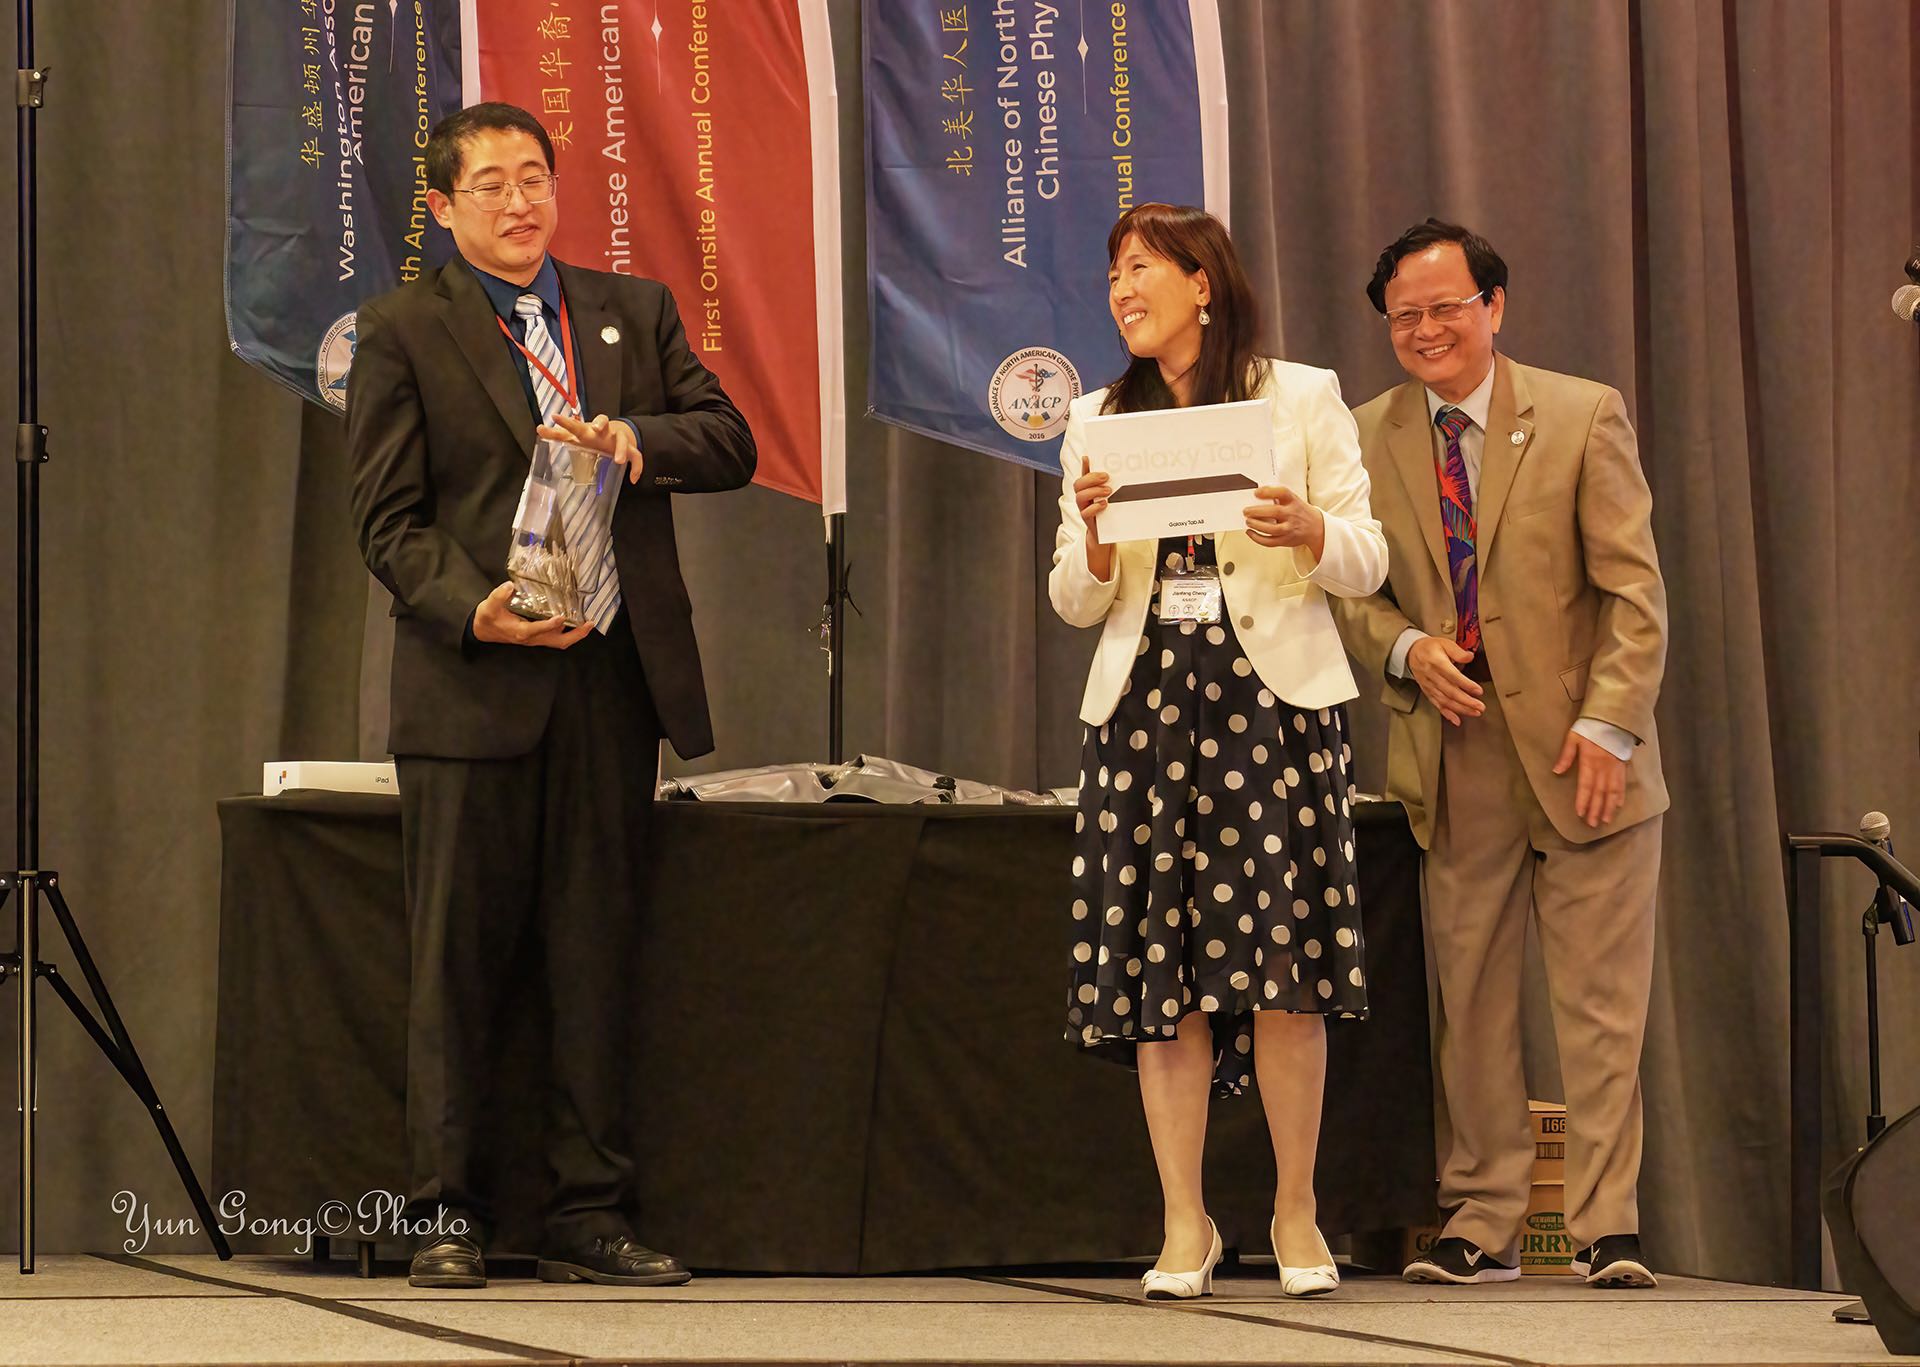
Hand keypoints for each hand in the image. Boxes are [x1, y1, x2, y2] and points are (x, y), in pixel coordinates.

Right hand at [471, 581, 595, 648]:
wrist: (483, 631)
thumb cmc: (487, 619)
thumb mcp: (488, 606)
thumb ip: (498, 596)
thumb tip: (510, 586)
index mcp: (520, 632)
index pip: (537, 630)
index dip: (549, 625)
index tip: (561, 616)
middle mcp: (532, 638)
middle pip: (557, 641)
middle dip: (575, 635)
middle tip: (589, 624)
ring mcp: (536, 639)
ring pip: (559, 641)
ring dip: (575, 634)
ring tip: (588, 623)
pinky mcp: (537, 637)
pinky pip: (556, 637)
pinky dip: (568, 632)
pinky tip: (575, 621)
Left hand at [539, 412, 643, 484]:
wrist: (617, 434)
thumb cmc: (591, 436)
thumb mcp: (575, 436)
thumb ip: (557, 434)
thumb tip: (539, 428)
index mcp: (588, 429)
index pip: (577, 423)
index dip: (566, 421)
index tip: (554, 417)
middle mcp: (604, 432)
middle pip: (604, 422)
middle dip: (601, 424)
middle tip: (596, 428)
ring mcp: (617, 440)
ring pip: (622, 440)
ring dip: (621, 449)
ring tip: (618, 460)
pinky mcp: (629, 450)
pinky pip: (636, 457)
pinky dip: (636, 468)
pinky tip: (633, 479)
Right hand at [1073, 457, 1114, 579]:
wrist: (1105, 534)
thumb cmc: (1107, 511)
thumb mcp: (1108, 496)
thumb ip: (1106, 484)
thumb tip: (1111, 472)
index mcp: (1087, 490)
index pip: (1082, 475)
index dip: (1084, 466)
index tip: (1089, 458)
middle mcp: (1083, 498)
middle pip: (1078, 484)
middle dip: (1091, 478)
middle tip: (1106, 477)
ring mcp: (1084, 508)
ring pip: (1079, 497)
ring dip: (1094, 491)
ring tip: (1108, 492)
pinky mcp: (1087, 519)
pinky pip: (1085, 512)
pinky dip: (1094, 507)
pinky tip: (1104, 504)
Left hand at [1243, 485, 1324, 555]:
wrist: (1315, 527)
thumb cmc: (1299, 512)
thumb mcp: (1292, 500)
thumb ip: (1277, 496)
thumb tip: (1257, 493)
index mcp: (1294, 501)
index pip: (1283, 493)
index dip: (1269, 492)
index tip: (1256, 492)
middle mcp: (1292, 515)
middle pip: (1275, 512)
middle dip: (1258, 511)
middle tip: (1246, 511)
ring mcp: (1290, 528)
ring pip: (1272, 529)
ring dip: (1257, 525)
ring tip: (1248, 521)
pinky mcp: (1286, 540)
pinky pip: (1270, 541)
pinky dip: (1258, 538)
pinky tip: (1250, 532)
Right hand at [1406, 635, 1484, 725]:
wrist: (1411, 652)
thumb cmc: (1430, 648)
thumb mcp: (1444, 643)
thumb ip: (1458, 651)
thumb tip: (1470, 657)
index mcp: (1437, 662)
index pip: (1452, 676)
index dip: (1465, 684)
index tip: (1478, 690)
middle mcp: (1432, 676)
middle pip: (1450, 691)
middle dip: (1466, 701)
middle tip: (1480, 707)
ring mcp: (1429, 686)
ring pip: (1444, 700)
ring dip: (1460, 709)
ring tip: (1474, 712)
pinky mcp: (1427, 692)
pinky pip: (1437, 704)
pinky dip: (1447, 714)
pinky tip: (1456, 720)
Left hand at [1554, 729, 1627, 827]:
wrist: (1612, 717)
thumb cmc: (1590, 727)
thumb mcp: (1573, 737)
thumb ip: (1566, 755)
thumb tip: (1556, 771)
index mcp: (1590, 761)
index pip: (1585, 785)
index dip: (1583, 800)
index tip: (1580, 813)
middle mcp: (1603, 767)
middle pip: (1599, 792)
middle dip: (1595, 809)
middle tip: (1592, 824)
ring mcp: (1614, 767)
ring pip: (1612, 791)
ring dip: (1608, 806)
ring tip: (1605, 820)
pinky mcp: (1622, 765)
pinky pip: (1622, 783)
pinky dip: (1620, 795)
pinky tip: (1618, 805)